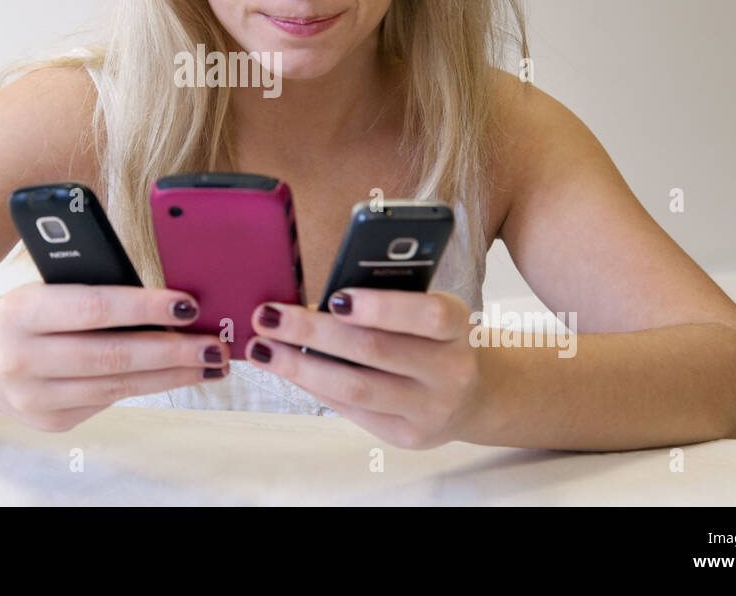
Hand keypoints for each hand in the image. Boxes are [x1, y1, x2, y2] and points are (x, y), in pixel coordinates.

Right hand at [0, 282, 229, 431]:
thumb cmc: (32, 311)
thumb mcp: (49, 286)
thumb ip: (94, 287)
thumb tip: (168, 299)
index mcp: (21, 311)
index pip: (93, 307)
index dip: (145, 308)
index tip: (188, 306)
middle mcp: (21, 358)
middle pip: (112, 356)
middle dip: (172, 351)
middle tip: (213, 344)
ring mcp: (34, 398)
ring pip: (117, 386)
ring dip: (171, 375)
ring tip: (208, 363)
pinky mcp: (50, 422)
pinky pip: (108, 400)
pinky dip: (145, 386)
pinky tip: (173, 375)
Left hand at [245, 288, 482, 449]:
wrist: (472, 394)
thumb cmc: (433, 337)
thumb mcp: (425, 309)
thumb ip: (388, 300)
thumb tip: (317, 300)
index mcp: (459, 325)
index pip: (426, 314)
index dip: (380, 306)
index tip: (333, 298)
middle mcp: (451, 370)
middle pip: (374, 350)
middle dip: (312, 332)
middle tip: (267, 316)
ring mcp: (430, 409)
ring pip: (356, 387)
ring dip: (301, 366)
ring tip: (262, 348)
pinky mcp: (408, 436)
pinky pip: (352, 410)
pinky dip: (314, 387)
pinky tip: (289, 370)